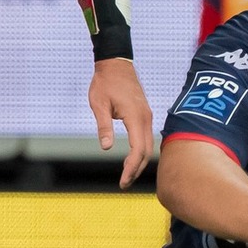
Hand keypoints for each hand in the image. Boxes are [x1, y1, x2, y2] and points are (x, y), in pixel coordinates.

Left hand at [89, 58, 154, 188]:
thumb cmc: (105, 82)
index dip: (131, 167)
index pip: (137, 149)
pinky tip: (133, 158)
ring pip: (149, 145)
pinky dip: (141, 151)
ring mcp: (147, 116)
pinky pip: (147, 138)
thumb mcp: (98, 104)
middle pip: (146, 151)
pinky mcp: (145, 114)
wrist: (116, 63)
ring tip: (127, 175)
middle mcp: (145, 118)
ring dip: (140, 162)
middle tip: (123, 184)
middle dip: (136, 169)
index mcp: (135, 116)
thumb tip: (106, 148)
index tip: (122, 181)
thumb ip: (104, 127)